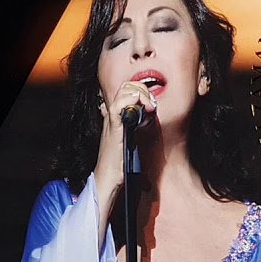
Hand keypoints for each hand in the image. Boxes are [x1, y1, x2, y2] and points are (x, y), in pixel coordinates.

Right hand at [93, 81, 156, 233]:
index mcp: (116, 114)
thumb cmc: (120, 161)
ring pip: (123, 90)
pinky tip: (142, 112)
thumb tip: (149, 115)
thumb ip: (137, 125)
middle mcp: (112, 113)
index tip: (152, 105)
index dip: (142, 91)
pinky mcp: (112, 126)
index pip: (127, 89)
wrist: (109, 176)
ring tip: (149, 108)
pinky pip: (118, 105)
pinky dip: (131, 102)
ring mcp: (111, 118)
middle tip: (152, 105)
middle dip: (143, 90)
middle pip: (126, 85)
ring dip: (140, 95)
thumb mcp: (131, 138)